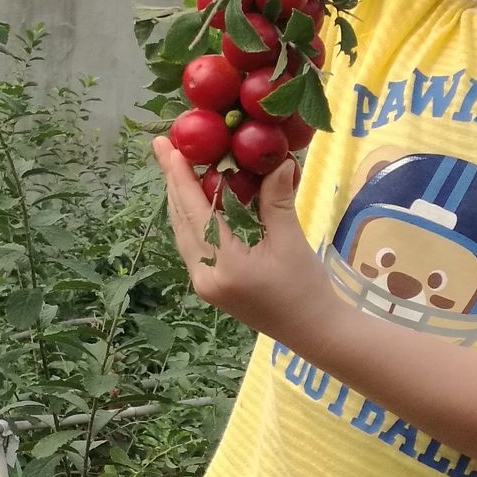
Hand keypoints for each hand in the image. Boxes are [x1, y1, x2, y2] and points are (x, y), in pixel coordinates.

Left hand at [153, 138, 338, 349]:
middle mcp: (205, 277)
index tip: (169, 147)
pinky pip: (192, 245)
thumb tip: (277, 160)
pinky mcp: (210, 286)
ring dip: (179, 199)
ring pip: (182, 233)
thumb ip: (276, 200)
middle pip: (181, 221)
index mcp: (224, 266)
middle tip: (163, 146)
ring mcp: (204, 284)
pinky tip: (193, 199)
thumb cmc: (306, 289)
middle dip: (172, 182)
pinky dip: (190, 218)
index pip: (195, 212)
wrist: (313, 331)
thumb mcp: (291, 241)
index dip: (180, 177)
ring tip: (173, 166)